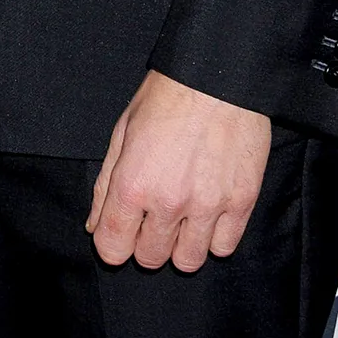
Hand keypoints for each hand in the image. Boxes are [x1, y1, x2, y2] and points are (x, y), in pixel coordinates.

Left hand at [86, 70, 270, 273]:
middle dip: (147, 242)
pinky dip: (214, 236)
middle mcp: (169, 202)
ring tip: (183, 216)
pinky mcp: (241, 202)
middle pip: (151, 258)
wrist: (218, 76)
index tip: (122, 231)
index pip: (113, 249)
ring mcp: (208, 206)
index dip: (113, 243)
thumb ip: (106, 184)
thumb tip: (96, 225)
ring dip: (181, 244)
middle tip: (154, 216)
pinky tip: (209, 212)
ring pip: (188, 260)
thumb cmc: (167, 96)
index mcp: (133, 183)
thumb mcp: (123, 131)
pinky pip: (224, 247)